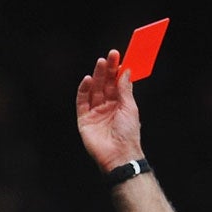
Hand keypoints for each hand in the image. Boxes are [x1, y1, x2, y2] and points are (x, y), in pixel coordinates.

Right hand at [76, 50, 144, 172]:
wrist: (119, 155)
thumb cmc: (128, 134)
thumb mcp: (130, 108)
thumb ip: (125, 89)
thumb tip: (125, 71)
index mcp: (119, 104)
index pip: (116, 83)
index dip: (116, 70)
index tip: (118, 57)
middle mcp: (106, 107)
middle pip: (105, 84)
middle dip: (107, 70)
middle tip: (110, 56)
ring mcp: (95, 112)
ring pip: (94, 90)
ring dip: (97, 76)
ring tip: (101, 63)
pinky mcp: (84, 119)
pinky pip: (82, 102)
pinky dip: (83, 90)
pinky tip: (88, 80)